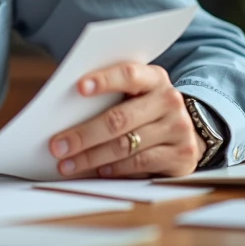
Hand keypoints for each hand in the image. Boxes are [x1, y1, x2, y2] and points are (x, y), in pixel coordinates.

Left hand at [48, 63, 205, 178]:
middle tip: (57, 145)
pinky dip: (115, 169)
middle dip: (83, 134)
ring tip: (67, 164)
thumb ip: (110, 96)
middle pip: (119, 118)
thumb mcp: (136, 94)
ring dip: (91, 157)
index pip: (128, 74)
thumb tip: (64, 113)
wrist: (187, 131)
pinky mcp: (181, 155)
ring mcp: (178, 129)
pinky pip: (140, 164)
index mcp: (155, 78)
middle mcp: (170, 100)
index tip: (78, 88)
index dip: (104, 80)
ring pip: (126, 145)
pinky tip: (98, 171)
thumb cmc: (146, 109)